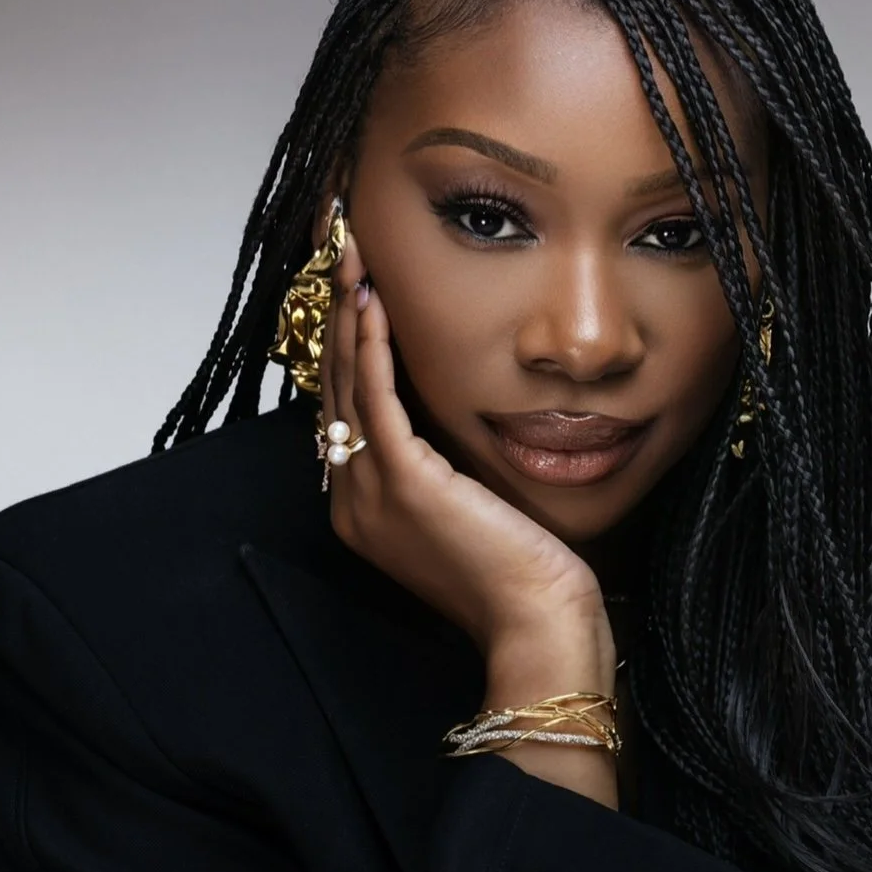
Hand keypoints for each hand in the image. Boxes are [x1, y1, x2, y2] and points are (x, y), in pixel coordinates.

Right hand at [322, 229, 604, 651]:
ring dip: (348, 314)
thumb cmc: (518, 576)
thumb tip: (444, 414)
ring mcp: (371, 494)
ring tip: (352, 253)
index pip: (343, 411)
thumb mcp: (468, 510)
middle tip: (342, 248)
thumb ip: (441, 467)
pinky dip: (372, 346)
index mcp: (362, 510)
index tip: (354, 288)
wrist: (537, 623)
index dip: (346, 346)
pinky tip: (373, 301)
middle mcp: (353, 501)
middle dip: (336, 315)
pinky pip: (376, 399)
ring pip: (347, 385)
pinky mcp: (406, 483)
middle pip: (334, 389)